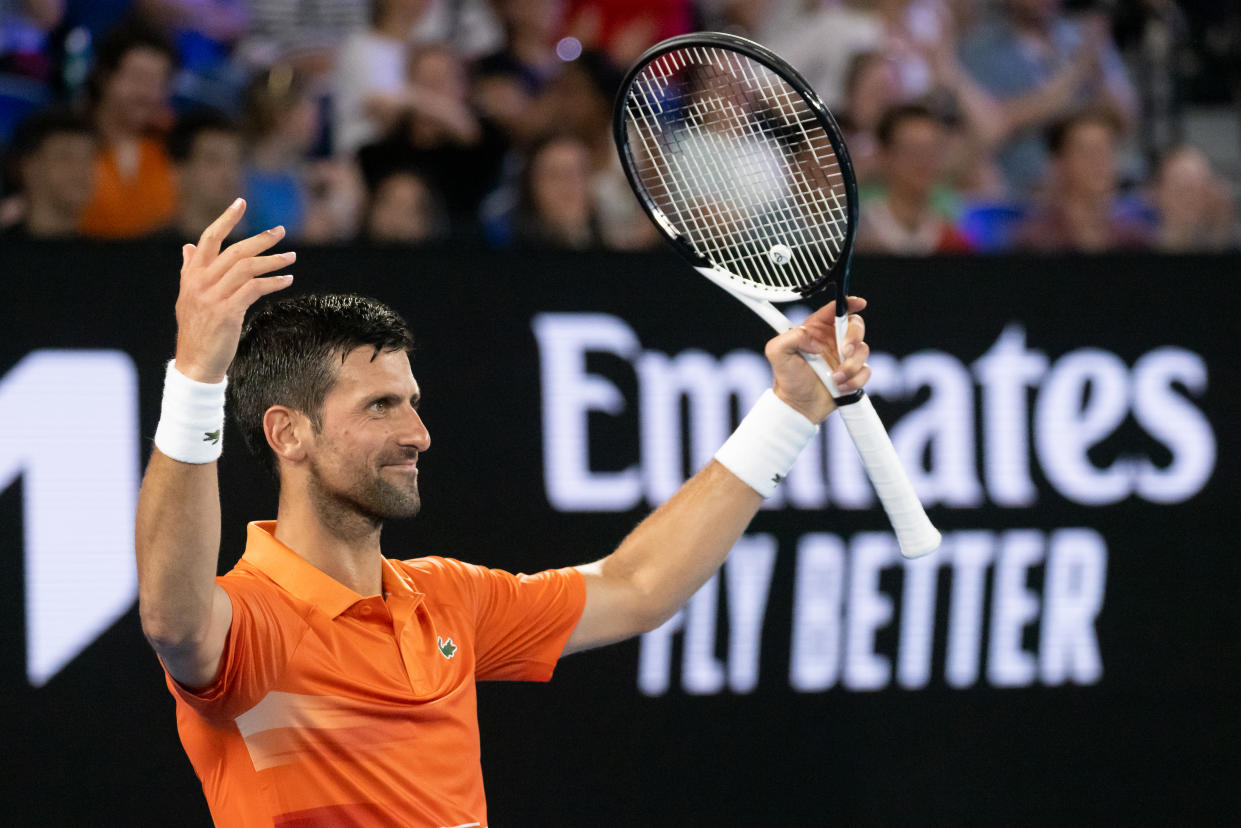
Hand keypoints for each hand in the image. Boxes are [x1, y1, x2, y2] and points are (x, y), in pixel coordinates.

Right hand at [173, 199, 295, 381]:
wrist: (195, 364)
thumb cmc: (197, 331)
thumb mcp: (188, 297)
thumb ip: (189, 270)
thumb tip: (188, 248)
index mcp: (191, 276)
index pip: (208, 239)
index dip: (226, 219)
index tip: (241, 203)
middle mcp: (200, 282)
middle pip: (234, 251)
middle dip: (260, 239)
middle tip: (281, 231)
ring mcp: (213, 297)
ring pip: (247, 267)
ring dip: (273, 261)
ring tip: (291, 258)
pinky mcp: (227, 312)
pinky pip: (255, 288)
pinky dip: (274, 282)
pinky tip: (287, 280)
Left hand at [765, 297, 869, 422]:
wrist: (798, 405)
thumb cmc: (787, 378)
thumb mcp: (777, 352)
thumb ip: (793, 337)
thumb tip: (816, 341)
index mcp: (816, 329)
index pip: (834, 310)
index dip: (848, 303)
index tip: (858, 304)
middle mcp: (832, 340)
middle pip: (856, 325)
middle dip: (854, 337)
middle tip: (844, 352)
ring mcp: (844, 356)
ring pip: (863, 350)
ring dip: (851, 366)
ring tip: (835, 379)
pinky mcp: (853, 373)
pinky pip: (865, 371)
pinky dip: (855, 380)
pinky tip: (840, 386)